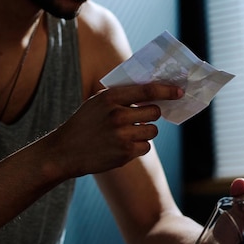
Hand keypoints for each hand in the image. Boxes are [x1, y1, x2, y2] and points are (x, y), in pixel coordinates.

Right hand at [45, 84, 182, 176]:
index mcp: (111, 97)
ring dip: (144, 133)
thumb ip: (120, 96)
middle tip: (139, 119)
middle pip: (154, 112)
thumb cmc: (83, 124)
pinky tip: (122, 146)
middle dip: (151, 115)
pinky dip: (138, 147)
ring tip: (125, 135)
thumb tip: (151, 92)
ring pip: (152, 131)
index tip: (178, 92)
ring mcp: (122, 135)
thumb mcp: (97, 102)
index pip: (147, 91)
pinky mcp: (125, 152)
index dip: (166, 91)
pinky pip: (146, 147)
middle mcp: (118, 115)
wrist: (64, 151)